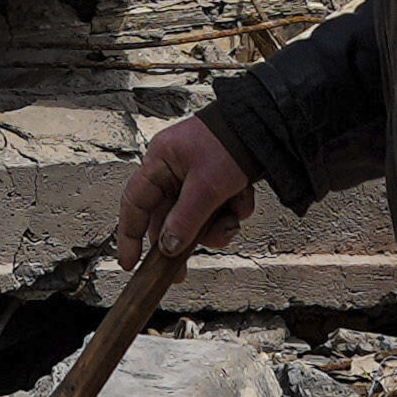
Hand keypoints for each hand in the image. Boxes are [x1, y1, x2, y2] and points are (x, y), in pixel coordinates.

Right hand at [118, 114, 263, 264]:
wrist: (267, 125)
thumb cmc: (230, 141)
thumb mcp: (207, 186)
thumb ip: (185, 219)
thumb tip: (168, 247)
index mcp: (160, 162)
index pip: (134, 203)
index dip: (129, 234)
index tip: (129, 262)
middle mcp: (174, 171)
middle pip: (168, 218)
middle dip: (184, 240)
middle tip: (181, 272)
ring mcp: (197, 178)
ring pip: (196, 220)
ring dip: (215, 225)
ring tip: (231, 215)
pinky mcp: (217, 184)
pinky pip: (217, 211)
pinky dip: (232, 211)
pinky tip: (243, 198)